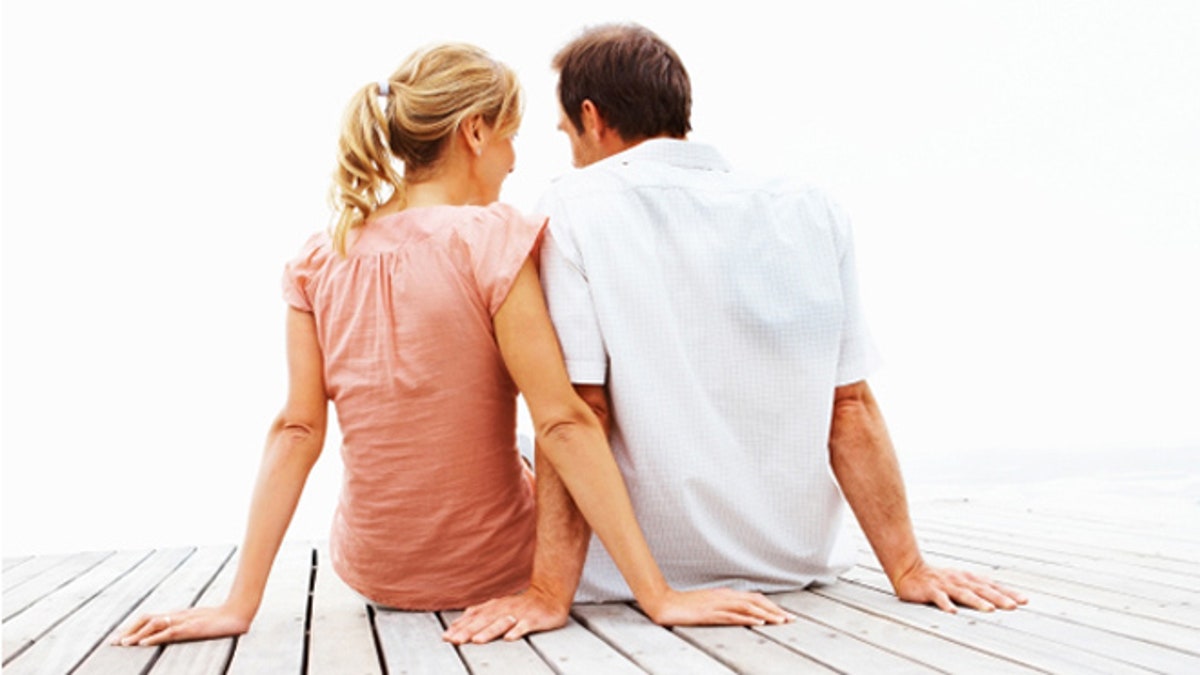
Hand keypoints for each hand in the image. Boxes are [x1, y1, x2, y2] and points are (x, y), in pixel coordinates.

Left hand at [114, 604, 251, 646]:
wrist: (239, 612)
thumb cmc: (222, 620)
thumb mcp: (199, 623)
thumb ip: (185, 626)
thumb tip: (171, 633)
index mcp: (177, 615)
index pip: (149, 618)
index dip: (132, 627)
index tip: (118, 637)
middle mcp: (177, 615)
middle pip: (146, 618)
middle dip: (128, 630)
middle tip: (113, 643)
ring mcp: (184, 620)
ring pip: (153, 623)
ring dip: (136, 634)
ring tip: (123, 644)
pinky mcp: (192, 628)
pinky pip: (169, 631)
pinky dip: (154, 637)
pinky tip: (143, 643)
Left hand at [443, 587, 569, 643]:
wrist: (549, 595)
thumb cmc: (520, 604)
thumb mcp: (497, 606)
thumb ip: (478, 613)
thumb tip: (456, 622)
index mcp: (494, 607)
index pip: (473, 617)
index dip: (459, 627)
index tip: (446, 637)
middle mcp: (504, 609)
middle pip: (484, 621)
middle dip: (468, 631)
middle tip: (455, 640)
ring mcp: (519, 614)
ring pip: (502, 623)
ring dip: (489, 632)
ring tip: (477, 640)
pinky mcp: (534, 619)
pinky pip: (525, 626)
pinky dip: (517, 631)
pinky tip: (510, 638)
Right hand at [641, 587, 793, 626]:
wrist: (664, 603)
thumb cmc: (685, 605)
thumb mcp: (708, 605)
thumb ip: (724, 607)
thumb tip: (741, 613)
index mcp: (725, 594)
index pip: (754, 598)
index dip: (771, 606)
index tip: (785, 615)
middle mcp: (724, 596)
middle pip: (755, 601)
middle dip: (775, 610)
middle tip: (790, 620)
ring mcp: (717, 604)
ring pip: (747, 607)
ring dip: (766, 614)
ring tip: (780, 621)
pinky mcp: (709, 613)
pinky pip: (732, 615)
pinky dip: (747, 618)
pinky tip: (758, 622)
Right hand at [893, 562, 1027, 612]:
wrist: (909, 569)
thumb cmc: (937, 579)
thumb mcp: (959, 581)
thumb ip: (977, 589)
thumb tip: (999, 598)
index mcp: (968, 579)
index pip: (992, 586)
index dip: (1008, 593)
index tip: (1024, 600)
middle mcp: (960, 580)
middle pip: (982, 590)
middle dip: (999, 598)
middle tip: (1014, 606)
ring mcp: (945, 585)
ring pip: (964, 594)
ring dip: (977, 602)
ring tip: (989, 609)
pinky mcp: (930, 590)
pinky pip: (939, 598)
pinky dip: (946, 604)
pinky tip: (952, 612)